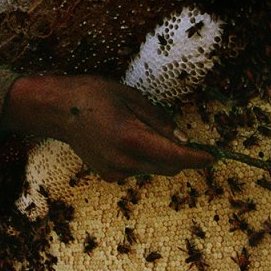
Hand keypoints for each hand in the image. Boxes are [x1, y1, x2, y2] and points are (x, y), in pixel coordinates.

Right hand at [0, 74, 214, 180]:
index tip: (213, 156)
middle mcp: (123, 160)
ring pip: (153, 168)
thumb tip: (182, 139)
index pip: (174, 156)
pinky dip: (142, 158)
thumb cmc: (94, 95)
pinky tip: (125, 138)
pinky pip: (138, 169)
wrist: (57, 110)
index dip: (197, 158)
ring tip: (139, 128)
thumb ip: (159, 120)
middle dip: (180, 156)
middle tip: (187, 139)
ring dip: (159, 155)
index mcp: (130, 137)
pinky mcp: (108, 175)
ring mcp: (114, 171)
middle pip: (168, 167)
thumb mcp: (132, 97)